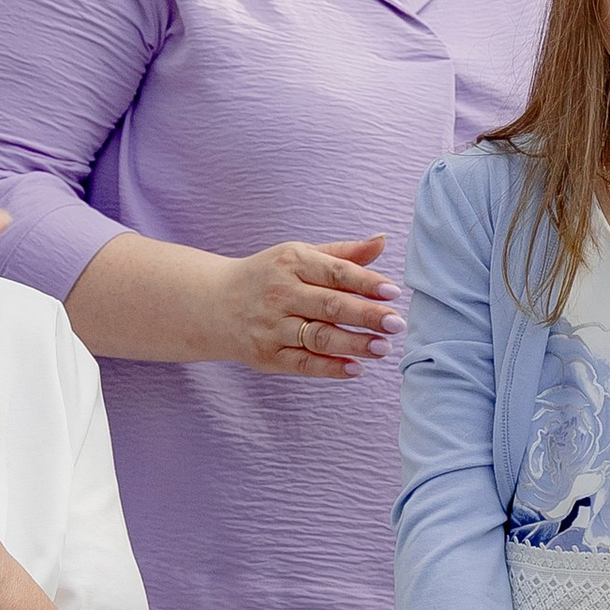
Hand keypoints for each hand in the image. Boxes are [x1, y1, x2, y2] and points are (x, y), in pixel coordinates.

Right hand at [218, 235, 401, 378]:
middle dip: (366, 316)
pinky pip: (303, 364)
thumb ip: (344, 254)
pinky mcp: (267, 355)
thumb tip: (383, 241)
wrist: (214, 303)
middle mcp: (280, 294)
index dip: (366, 283)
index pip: (335, 273)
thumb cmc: (269, 276)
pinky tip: (356, 369)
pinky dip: (330, 368)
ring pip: (319, 338)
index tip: (393, 292)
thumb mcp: (301, 257)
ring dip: (354, 345)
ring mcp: (272, 327)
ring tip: (383, 348)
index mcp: (292, 263)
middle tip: (396, 324)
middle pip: (330, 307)